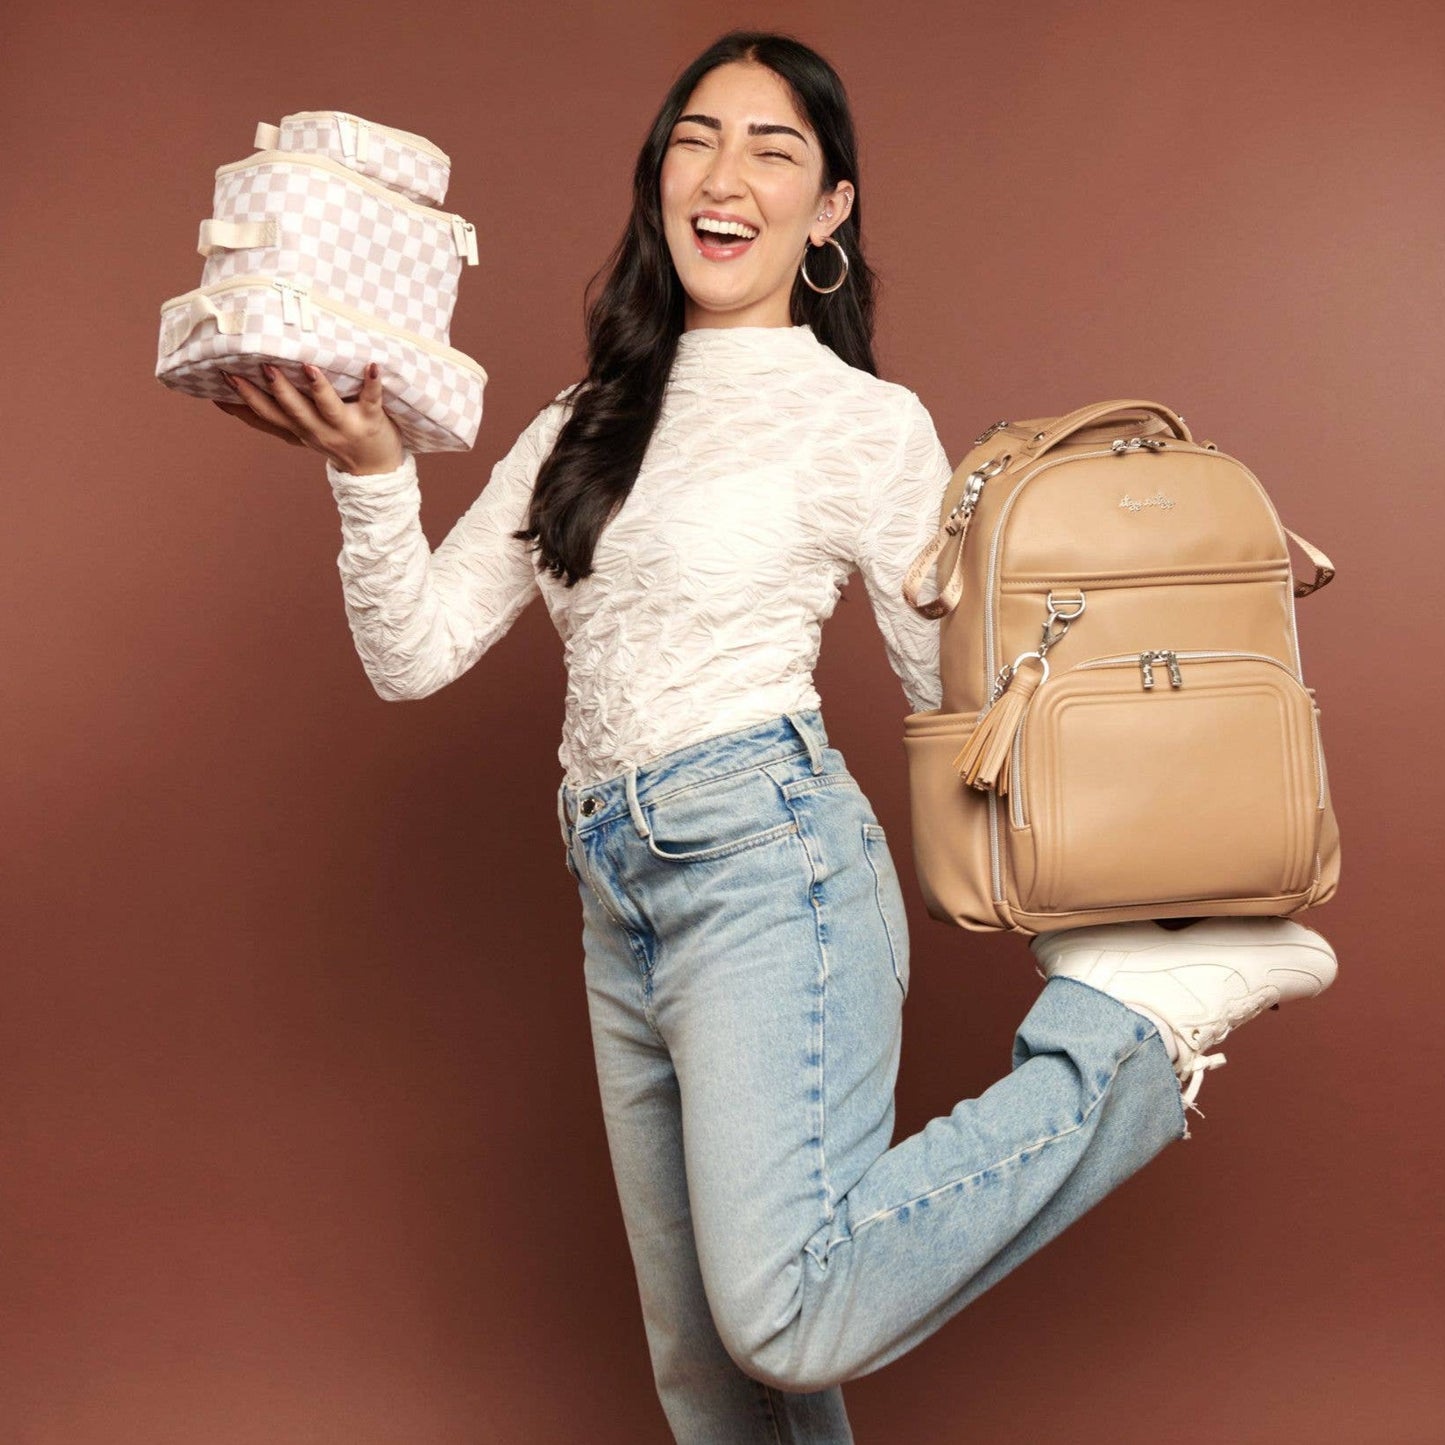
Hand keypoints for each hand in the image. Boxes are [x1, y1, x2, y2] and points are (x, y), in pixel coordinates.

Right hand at [212, 361, 407, 474]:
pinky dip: (372, 383)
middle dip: (277, 389)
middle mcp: (318, 430)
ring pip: (327, 406)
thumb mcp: (299, 433)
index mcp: (299, 429)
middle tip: (263, 366)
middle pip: (293, 411)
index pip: (267, 414)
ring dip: (318, 386)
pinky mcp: (372, 421)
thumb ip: (273, 417)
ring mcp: (345, 427)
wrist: (376, 473)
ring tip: (308, 366)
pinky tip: (372, 366)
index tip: (224, 375)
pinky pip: (371, 400)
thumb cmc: (336, 442)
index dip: (245, 397)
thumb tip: (227, 401)